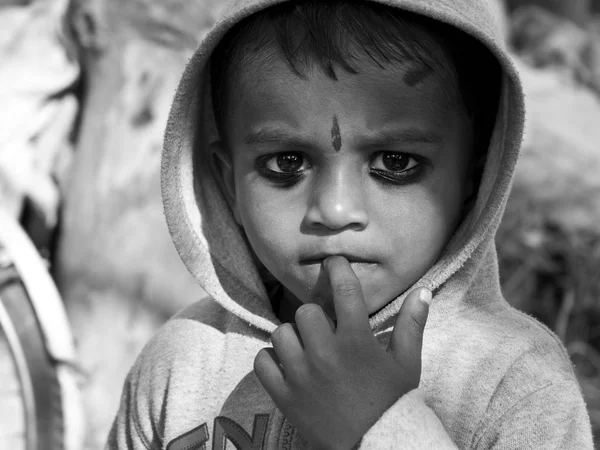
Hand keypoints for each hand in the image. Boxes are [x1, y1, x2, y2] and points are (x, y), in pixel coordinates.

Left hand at [254, 256, 430, 449]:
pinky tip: (286, 364)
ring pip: (281, 333)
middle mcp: (326, 354)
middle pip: (306, 311)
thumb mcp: (407, 364)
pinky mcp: (285, 396)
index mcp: (357, 342)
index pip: (344, 290)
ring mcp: (302, 376)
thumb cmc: (393, 403)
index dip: (338, 269)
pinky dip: (270, 359)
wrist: (376, 447)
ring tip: (306, 347)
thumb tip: (423, 291)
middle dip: (316, 316)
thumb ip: (413, 325)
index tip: (334, 263)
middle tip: (324, 329)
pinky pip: (262, 362)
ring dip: (292, 336)